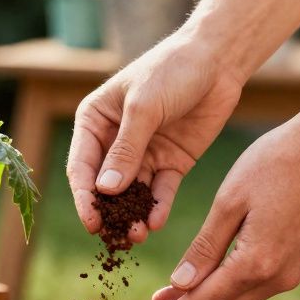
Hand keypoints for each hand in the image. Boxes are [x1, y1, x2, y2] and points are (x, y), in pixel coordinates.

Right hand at [67, 29, 245, 241]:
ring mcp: (143, 154)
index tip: (91, 222)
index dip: (84, 196)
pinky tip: (156, 222)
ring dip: (132, 216)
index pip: (82, 166)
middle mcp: (114, 141)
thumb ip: (126, 150)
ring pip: (132, 195)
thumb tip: (106, 190)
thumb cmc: (172, 70)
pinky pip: (160, 192)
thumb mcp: (145, 107)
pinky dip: (157, 208)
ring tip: (138, 235)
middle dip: (109, 213)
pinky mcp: (170, 163)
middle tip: (116, 238)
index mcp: (95, 122)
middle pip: (105, 187)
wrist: (218, 60)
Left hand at [131, 114, 299, 299]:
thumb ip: (204, 248)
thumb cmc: (279, 161)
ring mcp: (289, 274)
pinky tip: (192, 292)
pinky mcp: (294, 263)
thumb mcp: (230, 201)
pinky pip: (247, 289)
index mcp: (256, 264)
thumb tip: (179, 288)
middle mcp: (276, 278)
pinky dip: (218, 295)